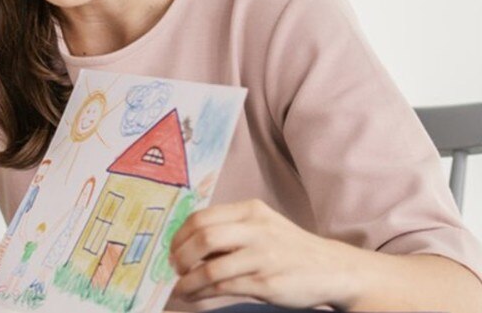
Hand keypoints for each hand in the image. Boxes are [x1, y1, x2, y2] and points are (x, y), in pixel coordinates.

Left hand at [169, 199, 363, 308]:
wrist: (333, 269)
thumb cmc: (289, 249)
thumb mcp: (262, 227)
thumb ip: (229, 230)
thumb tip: (183, 246)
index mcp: (251, 211)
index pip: (201, 218)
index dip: (179, 236)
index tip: (172, 250)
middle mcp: (257, 230)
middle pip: (202, 238)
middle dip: (180, 257)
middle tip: (175, 269)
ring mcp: (263, 257)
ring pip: (210, 268)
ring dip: (187, 281)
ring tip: (181, 288)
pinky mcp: (267, 282)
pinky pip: (223, 288)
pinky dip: (202, 292)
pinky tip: (195, 295)